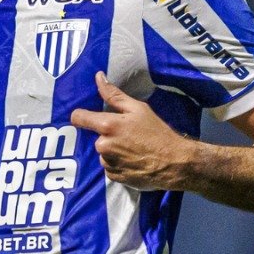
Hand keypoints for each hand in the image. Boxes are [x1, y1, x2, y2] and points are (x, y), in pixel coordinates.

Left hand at [70, 72, 194, 190]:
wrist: (175, 163)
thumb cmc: (157, 133)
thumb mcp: (138, 109)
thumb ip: (114, 95)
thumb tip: (98, 77)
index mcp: (107, 126)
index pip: (78, 118)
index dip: (81, 116)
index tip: (87, 117)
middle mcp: (102, 146)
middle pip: (97, 137)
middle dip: (109, 136)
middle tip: (129, 136)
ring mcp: (107, 163)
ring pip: (104, 153)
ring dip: (114, 151)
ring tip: (134, 150)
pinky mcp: (113, 177)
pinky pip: (110, 167)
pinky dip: (119, 164)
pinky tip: (134, 161)